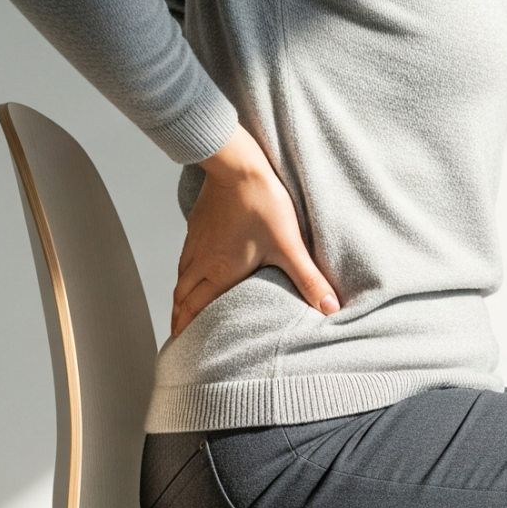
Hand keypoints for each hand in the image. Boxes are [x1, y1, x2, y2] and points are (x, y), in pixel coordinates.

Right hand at [172, 127, 337, 336]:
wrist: (236, 163)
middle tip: (177, 334)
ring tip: (182, 308)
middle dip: (179, 317)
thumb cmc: (260, 201)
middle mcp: (202, 259)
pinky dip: (185, 271)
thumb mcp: (289, 246)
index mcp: (220, 271)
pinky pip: (185, 256)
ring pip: (181, 276)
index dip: (186, 328)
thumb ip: (308, 279)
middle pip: (182, 296)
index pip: (196, 308)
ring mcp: (196, 240)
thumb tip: (329, 306)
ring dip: (181, 295)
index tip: (179, 343)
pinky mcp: (197, 223)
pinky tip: (193, 268)